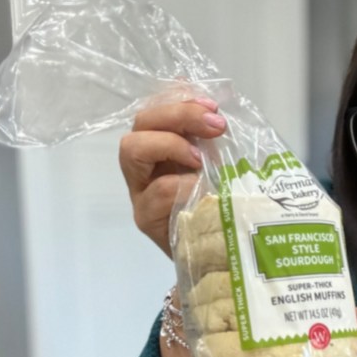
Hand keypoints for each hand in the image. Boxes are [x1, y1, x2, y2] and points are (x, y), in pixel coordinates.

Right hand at [118, 97, 225, 256]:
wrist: (220, 260)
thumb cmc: (222, 210)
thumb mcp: (225, 167)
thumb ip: (214, 138)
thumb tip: (213, 97)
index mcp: (163, 146)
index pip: (157, 107)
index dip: (179, 98)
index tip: (213, 103)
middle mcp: (145, 166)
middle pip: (141, 122)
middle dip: (179, 114)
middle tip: (216, 124)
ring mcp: (140, 192)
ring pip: (131, 149)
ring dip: (170, 143)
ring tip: (200, 158)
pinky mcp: (146, 218)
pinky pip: (157, 190)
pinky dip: (182, 182)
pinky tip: (203, 188)